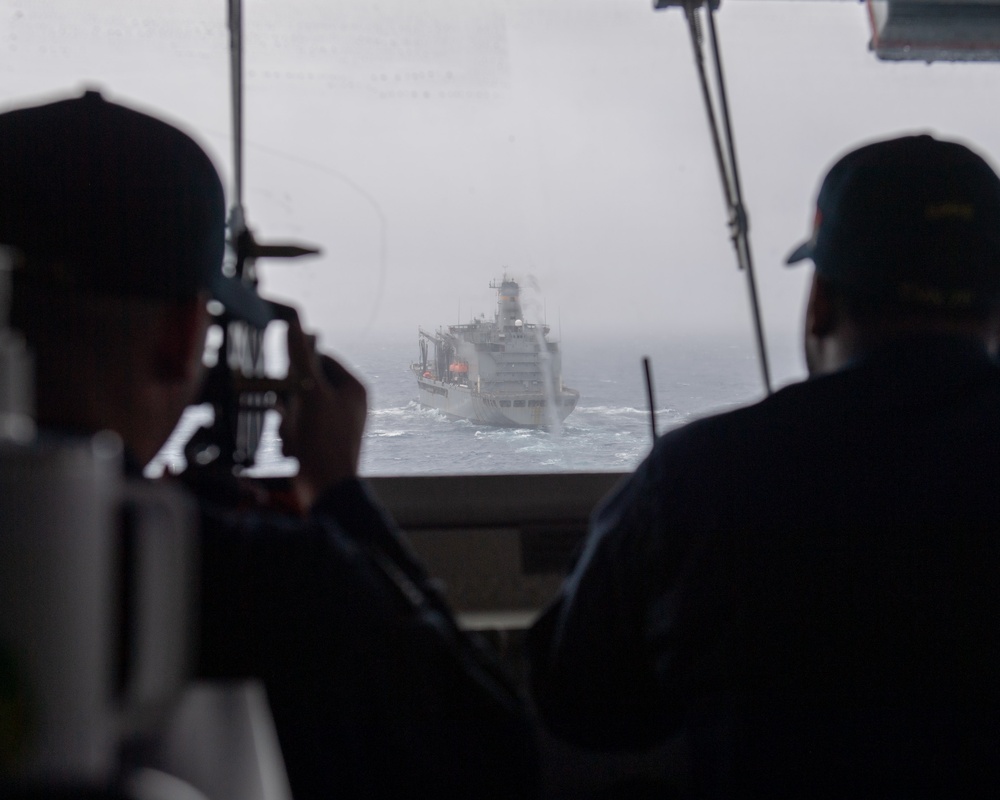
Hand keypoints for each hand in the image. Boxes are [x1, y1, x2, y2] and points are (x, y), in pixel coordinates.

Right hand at [278, 313, 367, 509]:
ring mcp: (337, 424)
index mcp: (353, 388)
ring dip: (286, 420)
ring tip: (292, 435)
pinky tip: (292, 448)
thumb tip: (294, 321)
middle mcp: (349, 404)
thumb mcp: (309, 394)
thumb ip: (300, 358)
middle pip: (306, 383)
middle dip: (289, 399)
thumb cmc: (322, 443)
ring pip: (298, 407)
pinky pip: (298, 428)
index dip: (298, 366)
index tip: (284, 379)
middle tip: (288, 415)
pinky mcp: (324, 443)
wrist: (326, 492)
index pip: (320, 358)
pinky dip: (289, 435)